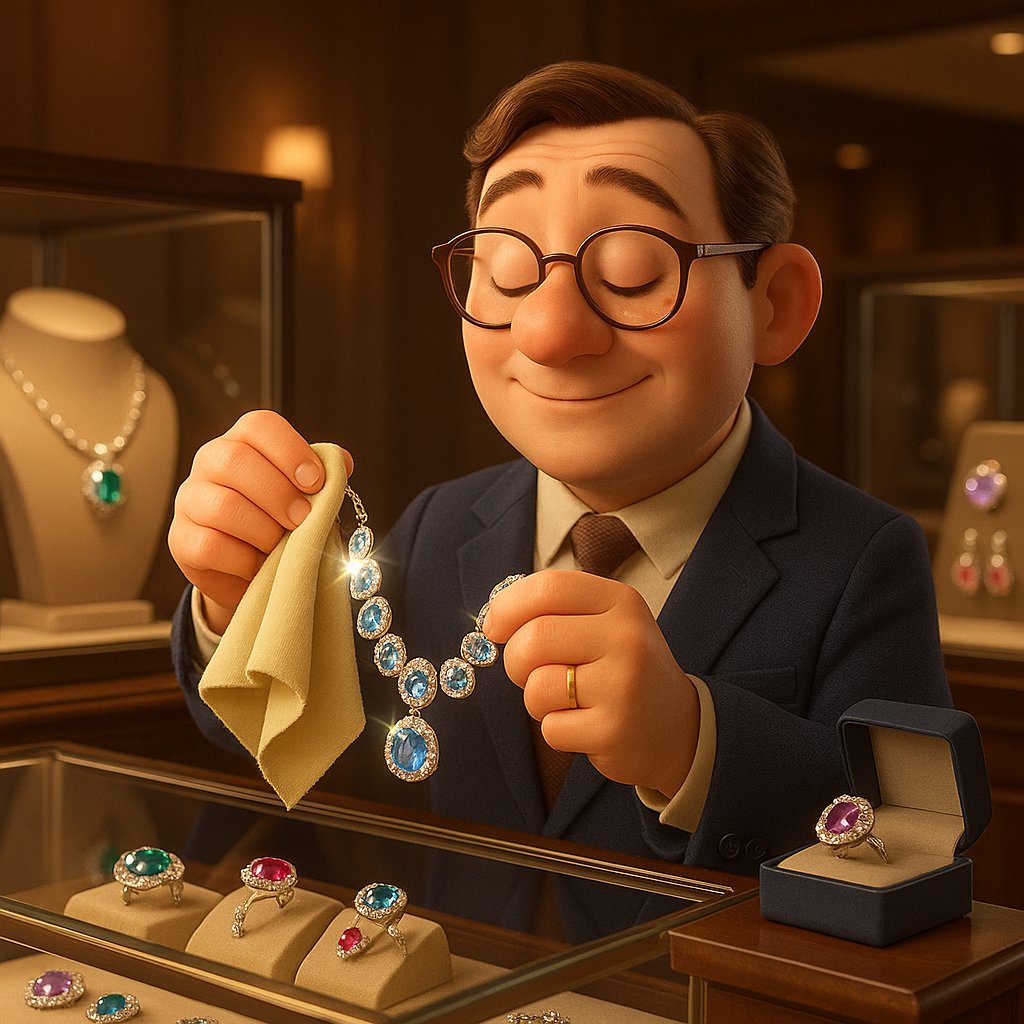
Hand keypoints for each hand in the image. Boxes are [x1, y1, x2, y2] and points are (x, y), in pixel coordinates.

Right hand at [167, 410, 352, 633]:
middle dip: (279, 494)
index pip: (258, 425)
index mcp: (243, 442)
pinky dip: (245, 560)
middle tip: (304, 519)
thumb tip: (344, 462)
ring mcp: (189, 500)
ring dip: (265, 531)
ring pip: (224, 507)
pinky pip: (211, 546)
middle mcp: (209, 462)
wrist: (249, 568)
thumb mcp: (305, 496)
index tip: (317, 482)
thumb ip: (323, 476)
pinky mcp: (181, 539)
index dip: (290, 451)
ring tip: (283, 545)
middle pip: (235, 461)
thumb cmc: (280, 521)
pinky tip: (260, 565)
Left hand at [484, 571, 699, 797]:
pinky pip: (551, 728)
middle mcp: (627, 637)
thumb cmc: (624, 671)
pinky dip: (557, 731)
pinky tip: (586, 727)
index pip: (548, 588)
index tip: (493, 627)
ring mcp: (623, 685)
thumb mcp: (605, 624)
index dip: (507, 606)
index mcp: (621, 602)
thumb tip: (492, 618)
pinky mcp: (614, 730)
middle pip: (533, 640)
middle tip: (532, 673)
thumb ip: (556, 611)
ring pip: (537, 688)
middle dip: (517, 662)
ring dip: (537, 700)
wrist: (682, 729)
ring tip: (569, 702)